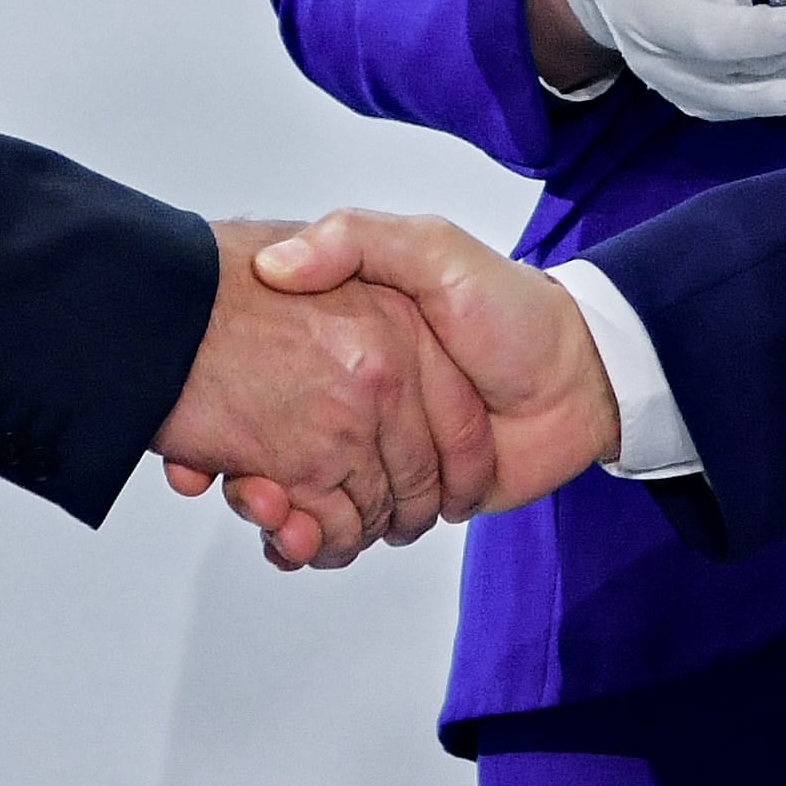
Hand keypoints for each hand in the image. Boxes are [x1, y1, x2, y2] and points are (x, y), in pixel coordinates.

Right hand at [193, 212, 622, 569]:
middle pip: (266, 447)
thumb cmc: (511, 309)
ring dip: (277, 517)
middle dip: (247, 478)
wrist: (582, 380)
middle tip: (248, 492)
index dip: (222, 408)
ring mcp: (368, 449)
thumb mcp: (432, 252)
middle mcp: (344, 396)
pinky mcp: (399, 498)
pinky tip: (302, 543)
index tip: (203, 438)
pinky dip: (313, 544)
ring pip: (295, 493)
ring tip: (281, 523)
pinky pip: (340, 527)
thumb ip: (358, 241)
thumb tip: (276, 264)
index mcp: (339, 338)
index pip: (256, 376)